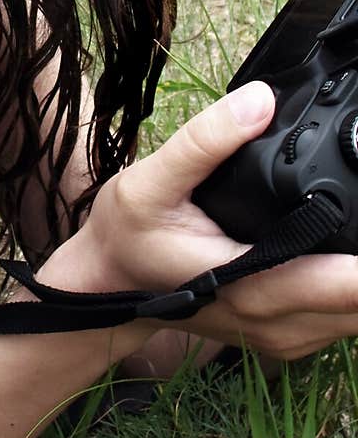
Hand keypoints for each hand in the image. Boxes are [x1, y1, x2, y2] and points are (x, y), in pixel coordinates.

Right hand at [78, 82, 357, 358]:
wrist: (105, 284)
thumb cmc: (127, 234)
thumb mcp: (150, 181)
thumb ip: (205, 142)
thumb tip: (262, 100)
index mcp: (249, 283)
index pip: (347, 285)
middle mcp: (273, 321)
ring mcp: (283, 338)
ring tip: (350, 213)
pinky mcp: (286, 337)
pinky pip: (342, 318)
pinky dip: (350, 285)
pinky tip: (340, 246)